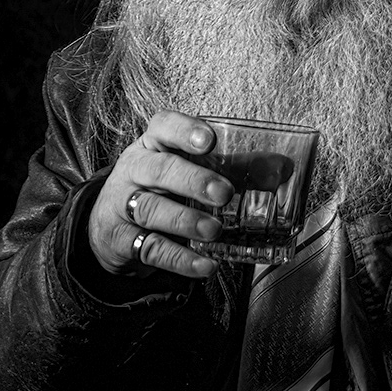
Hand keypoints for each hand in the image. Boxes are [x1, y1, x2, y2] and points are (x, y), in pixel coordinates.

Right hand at [87, 110, 231, 279]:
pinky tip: (205, 264)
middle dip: (193, 180)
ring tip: (214, 230)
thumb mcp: (189, 169)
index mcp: (153, 144)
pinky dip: (180, 259)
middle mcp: (135, 169)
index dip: (184, 130)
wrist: (110, 225)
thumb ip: (234, 167)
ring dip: (185, 220)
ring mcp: (123, 204)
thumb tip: (281, 169)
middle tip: (224, 193)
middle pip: (159, 170)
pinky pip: (150, 248)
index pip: (163, 126)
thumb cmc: (160, 187)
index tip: (209, 140)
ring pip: (150, 209)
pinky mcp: (121, 239)